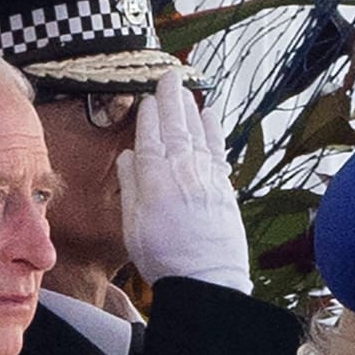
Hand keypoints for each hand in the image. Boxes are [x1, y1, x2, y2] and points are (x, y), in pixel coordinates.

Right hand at [116, 72, 252, 293]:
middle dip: (171, 100)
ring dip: (192, 110)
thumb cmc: (165, 257)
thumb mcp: (133, 224)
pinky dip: (214, 130)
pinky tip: (211, 116)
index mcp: (154, 178)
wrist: (207, 278)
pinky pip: (218, 149)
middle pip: (175, 127)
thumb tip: (129, 156)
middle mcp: (183, 171)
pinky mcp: (226, 188)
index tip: (147, 97)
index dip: (147, 116)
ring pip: (198, 134)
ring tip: (188, 90)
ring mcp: (207, 177)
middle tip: (170, 76)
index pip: (149, 137)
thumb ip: (131, 186)